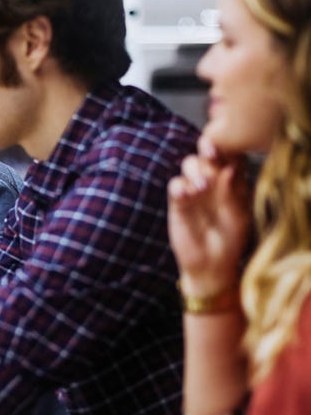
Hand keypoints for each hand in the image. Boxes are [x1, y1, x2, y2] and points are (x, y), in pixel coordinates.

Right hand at [167, 137, 251, 294]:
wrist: (210, 265)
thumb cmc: (231, 241)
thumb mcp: (238, 218)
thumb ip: (231, 194)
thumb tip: (228, 169)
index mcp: (232, 182)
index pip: (231, 156)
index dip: (230, 149)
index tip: (231, 150)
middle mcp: (213, 182)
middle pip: (207, 155)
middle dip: (208, 150)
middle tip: (212, 154)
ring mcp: (194, 190)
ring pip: (189, 164)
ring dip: (195, 170)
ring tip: (202, 187)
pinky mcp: (178, 202)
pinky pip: (175, 185)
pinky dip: (180, 186)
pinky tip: (186, 195)